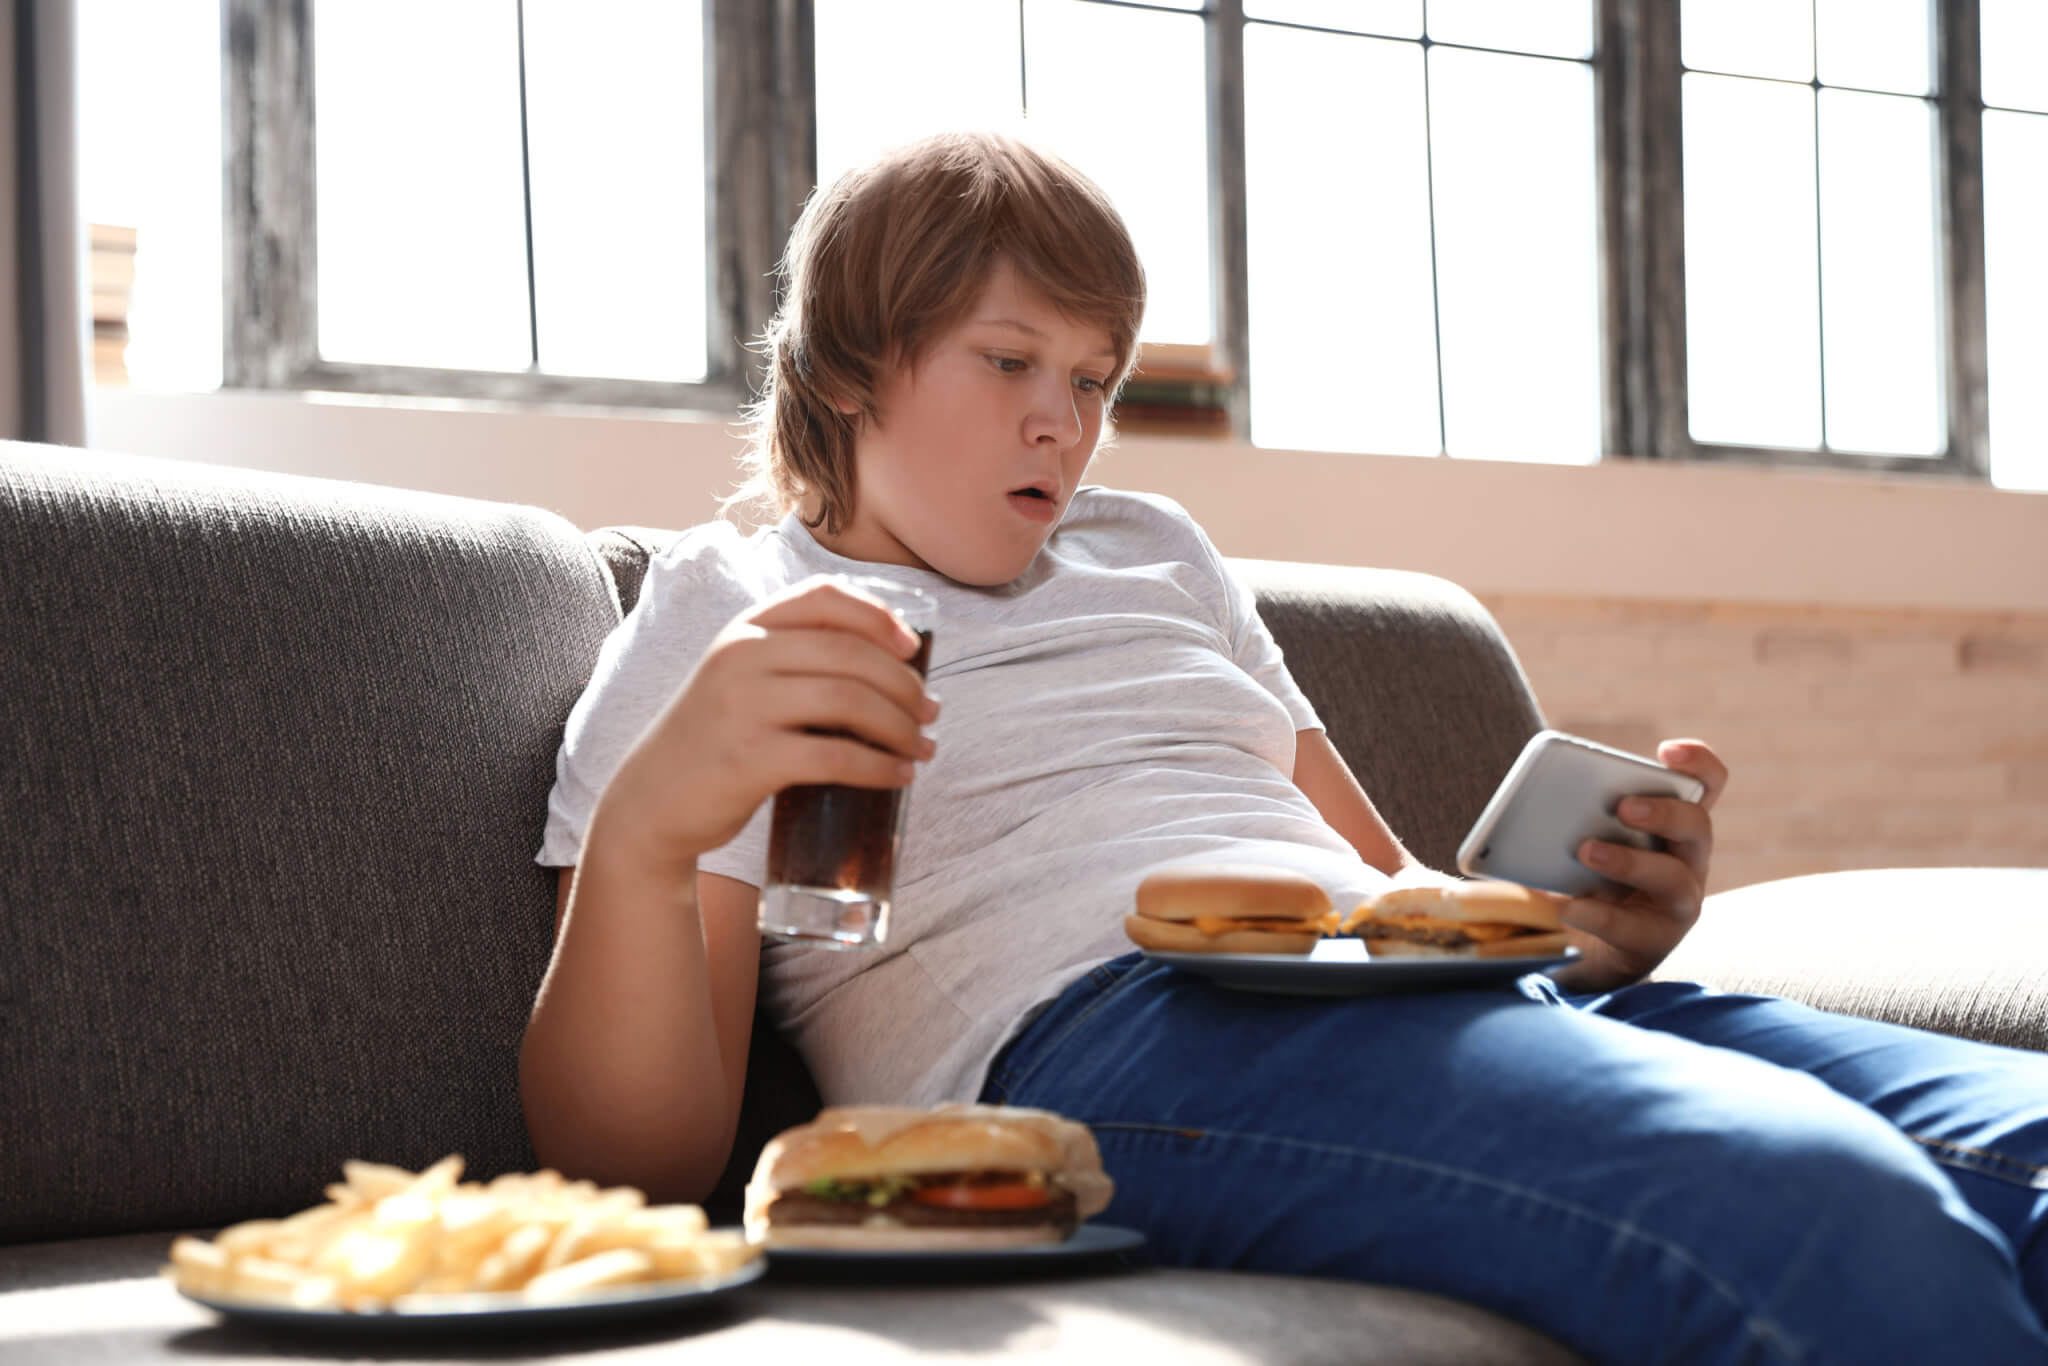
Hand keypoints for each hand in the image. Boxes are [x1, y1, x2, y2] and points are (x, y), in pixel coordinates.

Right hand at [593, 577, 938, 873]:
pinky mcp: (750, 760)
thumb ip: (791, 660)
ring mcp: (744, 707)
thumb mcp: (739, 680)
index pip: (824, 597)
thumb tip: (890, 666)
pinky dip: (879, 768)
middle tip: (931, 712)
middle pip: (850, 654)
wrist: (650, 801)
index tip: (912, 648)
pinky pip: (835, 757)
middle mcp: (741, 657)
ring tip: (923, 747)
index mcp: (743, 630)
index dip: (878, 615)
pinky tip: (899, 777)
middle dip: (904, 684)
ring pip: (849, 702)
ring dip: (901, 727)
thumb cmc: (714, 740)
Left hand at [1548, 739, 1728, 993]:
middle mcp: (1688, 862)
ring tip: (1586, 851)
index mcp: (1673, 827)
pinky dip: (1597, 914)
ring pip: (1674, 878)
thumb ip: (1577, 819)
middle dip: (1665, 812)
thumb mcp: (1584, 841)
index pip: (1707, 787)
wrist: (1583, 949)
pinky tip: (1567, 906)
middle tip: (1622, 806)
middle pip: (1697, 827)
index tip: (1668, 751)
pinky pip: (1631, 928)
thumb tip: (1534, 802)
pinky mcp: (1652, 942)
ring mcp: (1677, 905)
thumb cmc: (1586, 877)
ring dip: (1630, 861)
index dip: (1699, 764)